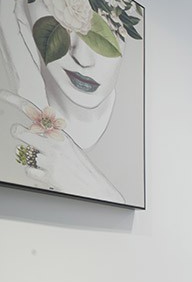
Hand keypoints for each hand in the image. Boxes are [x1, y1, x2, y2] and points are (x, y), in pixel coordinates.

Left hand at [2, 89, 122, 201]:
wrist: (92, 185)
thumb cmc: (78, 165)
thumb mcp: (68, 144)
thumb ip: (48, 135)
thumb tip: (28, 129)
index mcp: (59, 134)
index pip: (34, 112)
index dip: (16, 101)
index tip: (3, 95)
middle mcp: (54, 144)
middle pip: (20, 131)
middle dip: (18, 133)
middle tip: (23, 135)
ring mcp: (50, 159)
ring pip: (24, 153)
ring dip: (32, 158)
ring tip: (47, 162)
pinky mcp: (47, 174)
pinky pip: (28, 169)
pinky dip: (34, 172)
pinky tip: (46, 173)